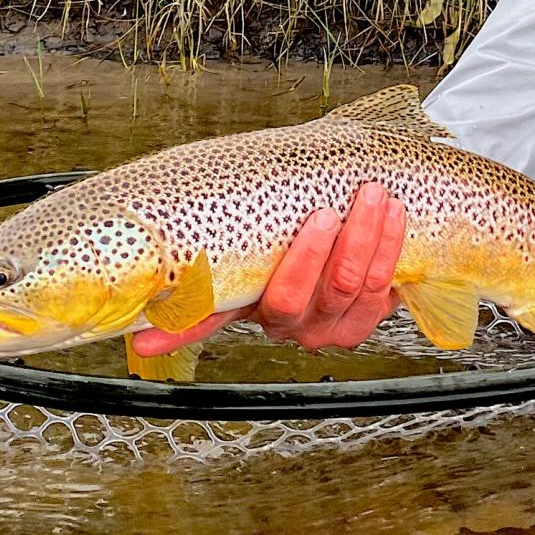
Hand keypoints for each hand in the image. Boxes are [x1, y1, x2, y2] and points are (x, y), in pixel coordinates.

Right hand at [128, 182, 408, 357]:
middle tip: (326, 214)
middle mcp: (284, 323)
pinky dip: (388, 246)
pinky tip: (392, 214)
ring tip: (372, 196)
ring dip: (362, 239)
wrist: (365, 225)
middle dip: (313, 254)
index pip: (207, 315)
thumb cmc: (310, 221)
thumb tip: (181, 218)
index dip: (175, 331)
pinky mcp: (365, 320)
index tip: (142, 338)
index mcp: (248, 301)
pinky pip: (380, 289)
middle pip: (290, 299)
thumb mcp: (275, 221)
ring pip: (343, 289)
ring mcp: (326, 326)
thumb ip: (241, 222)